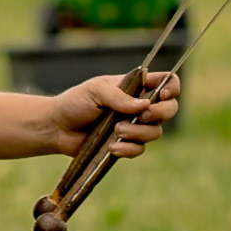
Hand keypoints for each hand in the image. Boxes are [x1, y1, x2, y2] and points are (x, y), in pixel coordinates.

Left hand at [49, 72, 180, 158]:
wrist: (58, 128)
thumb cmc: (75, 102)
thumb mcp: (95, 91)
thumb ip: (119, 96)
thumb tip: (144, 105)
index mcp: (134, 86)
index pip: (165, 82)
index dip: (172, 87)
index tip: (163, 94)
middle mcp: (138, 106)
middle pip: (170, 109)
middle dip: (161, 113)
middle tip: (143, 115)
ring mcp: (134, 126)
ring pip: (156, 132)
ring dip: (139, 132)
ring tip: (116, 131)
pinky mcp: (126, 145)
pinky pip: (140, 149)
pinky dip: (129, 149)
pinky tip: (112, 147)